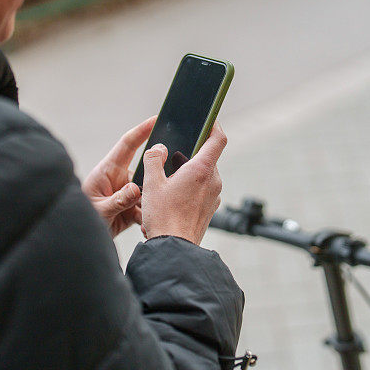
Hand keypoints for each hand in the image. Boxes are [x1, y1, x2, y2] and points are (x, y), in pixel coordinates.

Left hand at [83, 116, 155, 236]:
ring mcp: (126, 193)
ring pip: (148, 192)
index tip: (156, 119)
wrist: (78, 238)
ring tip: (146, 215)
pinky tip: (145, 226)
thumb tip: (136, 189)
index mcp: (107, 171)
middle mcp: (119, 179)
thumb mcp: (100, 210)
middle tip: (164, 185)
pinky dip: (148, 217)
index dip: (142, 131)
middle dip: (155, 176)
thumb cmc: (81, 218)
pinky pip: (146, 208)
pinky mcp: (130, 208)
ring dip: (151, 202)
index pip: (127, 145)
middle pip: (144, 170)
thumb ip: (118, 200)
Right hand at [141, 124, 226, 244]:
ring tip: (167, 184)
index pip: (218, 139)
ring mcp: (214, 196)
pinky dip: (190, 189)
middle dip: (190, 154)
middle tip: (171, 158)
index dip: (214, 125)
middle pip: (207, 157)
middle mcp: (214, 181)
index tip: (207, 119)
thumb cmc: (164, 217)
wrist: (174, 249)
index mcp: (202, 169)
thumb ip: (153, 159)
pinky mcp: (210, 209)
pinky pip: (203, 191)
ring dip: (188, 173)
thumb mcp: (151, 183)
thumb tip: (158, 148)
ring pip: (204, 175)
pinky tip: (172, 199)